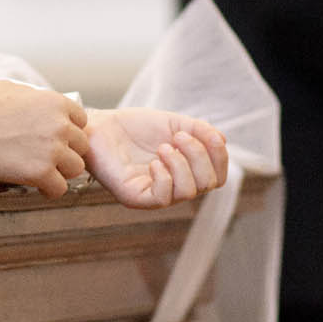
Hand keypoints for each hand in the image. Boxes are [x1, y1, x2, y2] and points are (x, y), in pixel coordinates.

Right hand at [0, 82, 90, 198]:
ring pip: (76, 168)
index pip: (81, 121)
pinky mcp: (40, 173)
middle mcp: (60, 125)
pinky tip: (37, 186)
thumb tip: (42, 103)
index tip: (53, 138)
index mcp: (55, 102)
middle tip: (46, 157)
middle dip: (66, 151)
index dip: (68, 131)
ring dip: (61, 171)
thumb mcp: (13, 89)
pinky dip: (50, 190)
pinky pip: (59, 188)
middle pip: (81, 146)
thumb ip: (36, 98)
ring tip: (42, 172)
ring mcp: (52, 150)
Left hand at [83, 108, 227, 208]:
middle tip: (178, 138)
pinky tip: (154, 161)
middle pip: (208, 184)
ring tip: (164, 147)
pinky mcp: (135, 197)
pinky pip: (162, 198)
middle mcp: (174, 186)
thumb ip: (200, 131)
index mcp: (186, 171)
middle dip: (200, 156)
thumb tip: (221, 140)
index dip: (220, 156)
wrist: (101, 126)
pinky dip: (165, 176)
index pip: (217, 176)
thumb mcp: (175, 123)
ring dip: (181, 164)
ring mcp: (155, 194)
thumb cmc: (135, 127)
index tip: (207, 134)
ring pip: (188, 192)